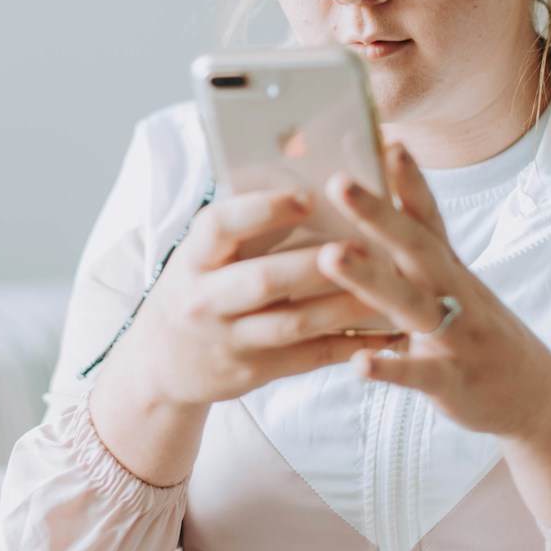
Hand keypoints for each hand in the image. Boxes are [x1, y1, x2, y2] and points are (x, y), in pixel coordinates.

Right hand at [103, 187, 403, 409]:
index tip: (306, 196)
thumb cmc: (196, 289)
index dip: (263, 210)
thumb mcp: (200, 255)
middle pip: (264, 280)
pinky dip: (352, 344)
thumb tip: (308, 178)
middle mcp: (204, 301)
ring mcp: (229, 341)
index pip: (219, 226)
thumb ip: (243, 227)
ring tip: (390, 284)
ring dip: (346, 304)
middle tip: (366, 245)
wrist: (160, 363)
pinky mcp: (254, 373)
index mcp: (192, 258)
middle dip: (318, 263)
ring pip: (295, 323)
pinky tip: (389, 332)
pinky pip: (310, 358)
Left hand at [319, 140, 550, 440]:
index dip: (409, 179)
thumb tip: (364, 213)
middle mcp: (455, 294)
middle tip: (338, 181)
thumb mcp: (450, 288)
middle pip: (415, 247)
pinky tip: (359, 363)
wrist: (534, 396)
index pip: (428, 216)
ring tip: (331, 256)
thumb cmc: (476, 332)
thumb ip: (411, 256)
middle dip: (377, 213)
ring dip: (371, 279)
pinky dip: (391, 368)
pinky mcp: (454, 383)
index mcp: (449, 268)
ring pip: (412, 304)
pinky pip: (420, 373)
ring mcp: (457, 337)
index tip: (386, 139)